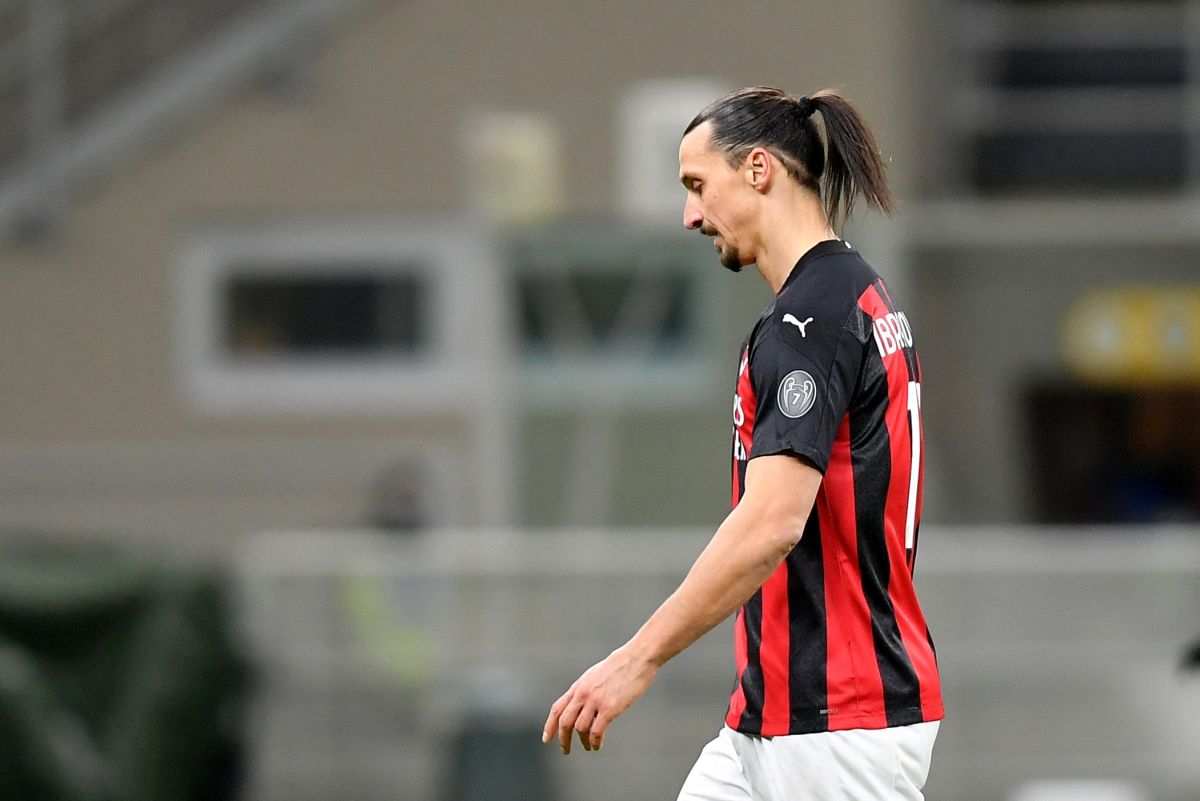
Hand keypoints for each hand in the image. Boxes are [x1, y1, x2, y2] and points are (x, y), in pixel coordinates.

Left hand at [541, 645, 657, 754]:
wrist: (636, 658)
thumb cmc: (619, 667)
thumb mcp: (594, 676)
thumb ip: (585, 690)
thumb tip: (580, 705)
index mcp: (578, 687)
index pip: (557, 709)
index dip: (549, 726)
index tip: (546, 739)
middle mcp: (583, 694)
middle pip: (565, 722)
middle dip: (563, 739)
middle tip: (566, 750)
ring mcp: (595, 701)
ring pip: (579, 728)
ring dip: (583, 741)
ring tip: (589, 746)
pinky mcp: (609, 707)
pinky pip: (596, 731)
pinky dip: (595, 741)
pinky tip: (598, 745)